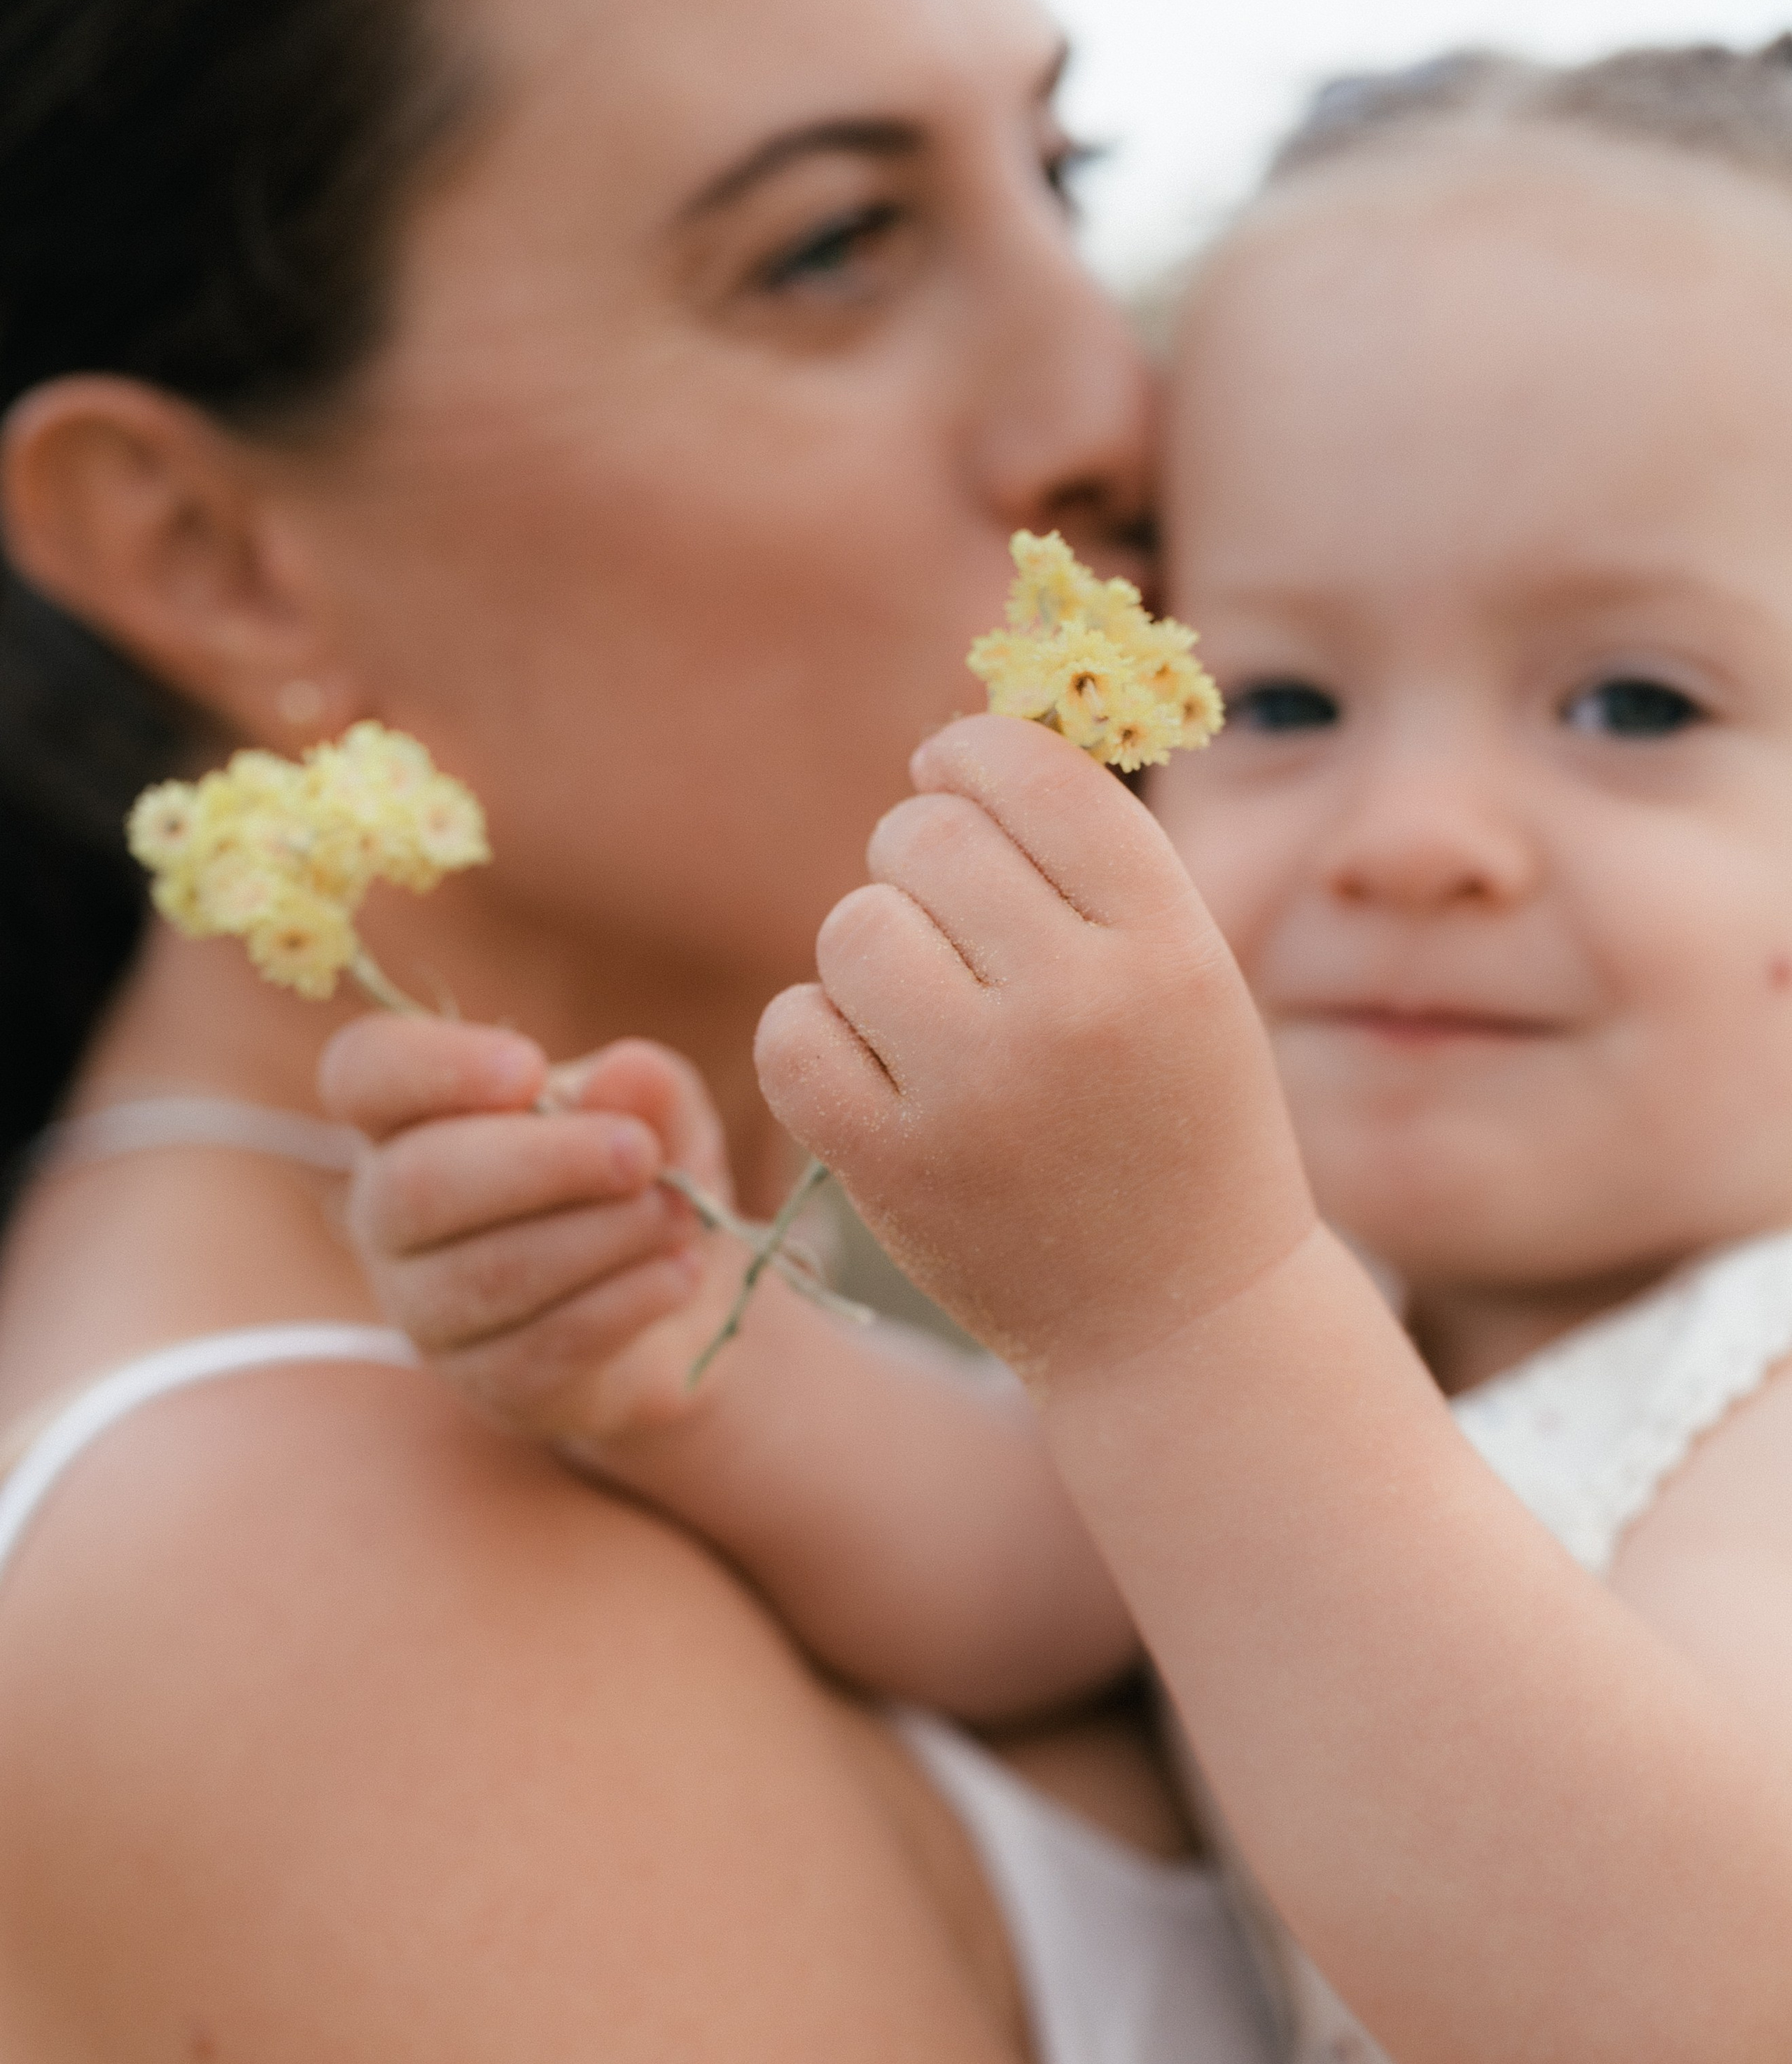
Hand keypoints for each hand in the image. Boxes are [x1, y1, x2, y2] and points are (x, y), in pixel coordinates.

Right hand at [319, 1018, 754, 1444]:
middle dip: (542, 1163)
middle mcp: (392, 1213)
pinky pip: (540, 1347)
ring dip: (599, 1237)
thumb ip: (648, 1088)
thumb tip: (624, 1074)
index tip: (530, 1068)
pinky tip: (679, 1272)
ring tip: (678, 1215)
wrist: (679, 1296)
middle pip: (416, 1185)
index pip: (365, 1074)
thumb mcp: (663, 1114)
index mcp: (410, 1117)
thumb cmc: (640, 1177)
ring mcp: (428, 1309)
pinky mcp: (489, 1382)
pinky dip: (625, 1303)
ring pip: (485, 1274)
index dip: (432, 1066)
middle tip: (640, 1154)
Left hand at [755, 716, 1313, 1388]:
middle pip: (926, 838)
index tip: (948, 774)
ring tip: (921, 1007)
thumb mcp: (1182, 976)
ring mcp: (980, 1094)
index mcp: (1168, 947)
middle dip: (914, 856)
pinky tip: (870, 1066)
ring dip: (868, 952)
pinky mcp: (895, 1170)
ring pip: (851, 930)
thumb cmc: (1175, 1121)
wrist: (1184, 1320)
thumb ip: (1086, 862)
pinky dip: (816, 1035)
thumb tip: (949, 742)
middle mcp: (1078, 1009)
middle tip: (942, 911)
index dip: (968, 755)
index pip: (1031, 774)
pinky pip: (792, 1033)